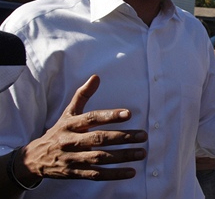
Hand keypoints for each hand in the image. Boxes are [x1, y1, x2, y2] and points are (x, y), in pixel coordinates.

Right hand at [14, 75, 147, 183]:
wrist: (34, 159)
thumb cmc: (59, 132)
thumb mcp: (68, 113)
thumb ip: (83, 95)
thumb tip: (96, 76)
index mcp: (70, 124)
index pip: (91, 118)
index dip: (110, 116)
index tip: (129, 113)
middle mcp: (71, 141)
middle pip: (98, 139)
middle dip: (123, 137)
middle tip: (143, 135)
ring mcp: (73, 159)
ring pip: (100, 158)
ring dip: (123, 156)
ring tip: (142, 153)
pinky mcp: (75, 173)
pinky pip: (96, 174)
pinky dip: (114, 174)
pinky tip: (131, 172)